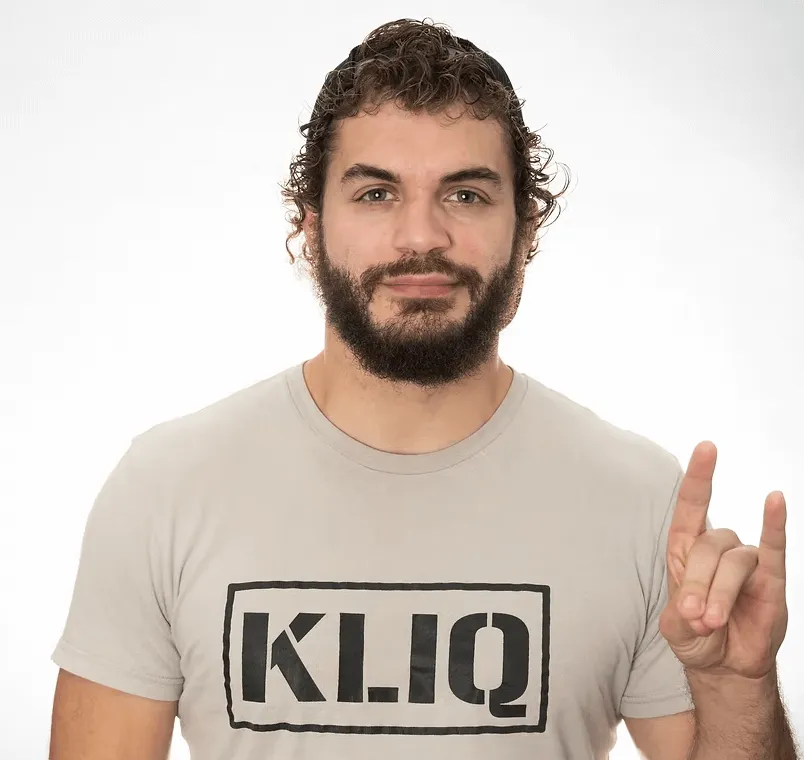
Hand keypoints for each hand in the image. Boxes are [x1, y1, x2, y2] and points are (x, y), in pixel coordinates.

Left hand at [658, 441, 787, 679]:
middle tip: (696, 617)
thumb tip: (698, 608)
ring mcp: (746, 562)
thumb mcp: (676, 626)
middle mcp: (717, 549)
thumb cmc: (697, 634)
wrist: (724, 666)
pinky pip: (774, 546)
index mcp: (686, 551)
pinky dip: (775, 523)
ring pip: (733, 562)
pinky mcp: (771, 580)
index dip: (699, 477)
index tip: (707, 447)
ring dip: (719, 593)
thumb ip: (681, 613)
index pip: (692, 506)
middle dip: (698, 584)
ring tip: (712, 623)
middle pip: (707, 546)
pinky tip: (775, 500)